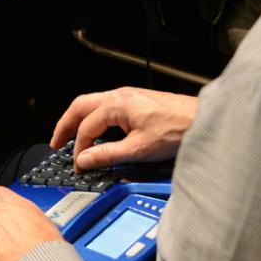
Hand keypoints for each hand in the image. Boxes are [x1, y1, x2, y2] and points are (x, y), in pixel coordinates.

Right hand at [50, 86, 197, 170]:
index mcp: (117, 104)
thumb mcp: (139, 149)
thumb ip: (108, 155)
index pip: (86, 127)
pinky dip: (94, 119)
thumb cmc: (179, 129)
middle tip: (57, 143)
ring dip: (79, 120)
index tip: (78, 165)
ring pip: (92, 104)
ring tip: (72, 136)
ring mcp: (129, 96)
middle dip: (65, 125)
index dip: (79, 148)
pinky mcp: (137, 101)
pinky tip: (98, 131)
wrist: (204, 120)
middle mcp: (120, 95)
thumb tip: (85, 159)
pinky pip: (106, 106)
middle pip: (80, 107)